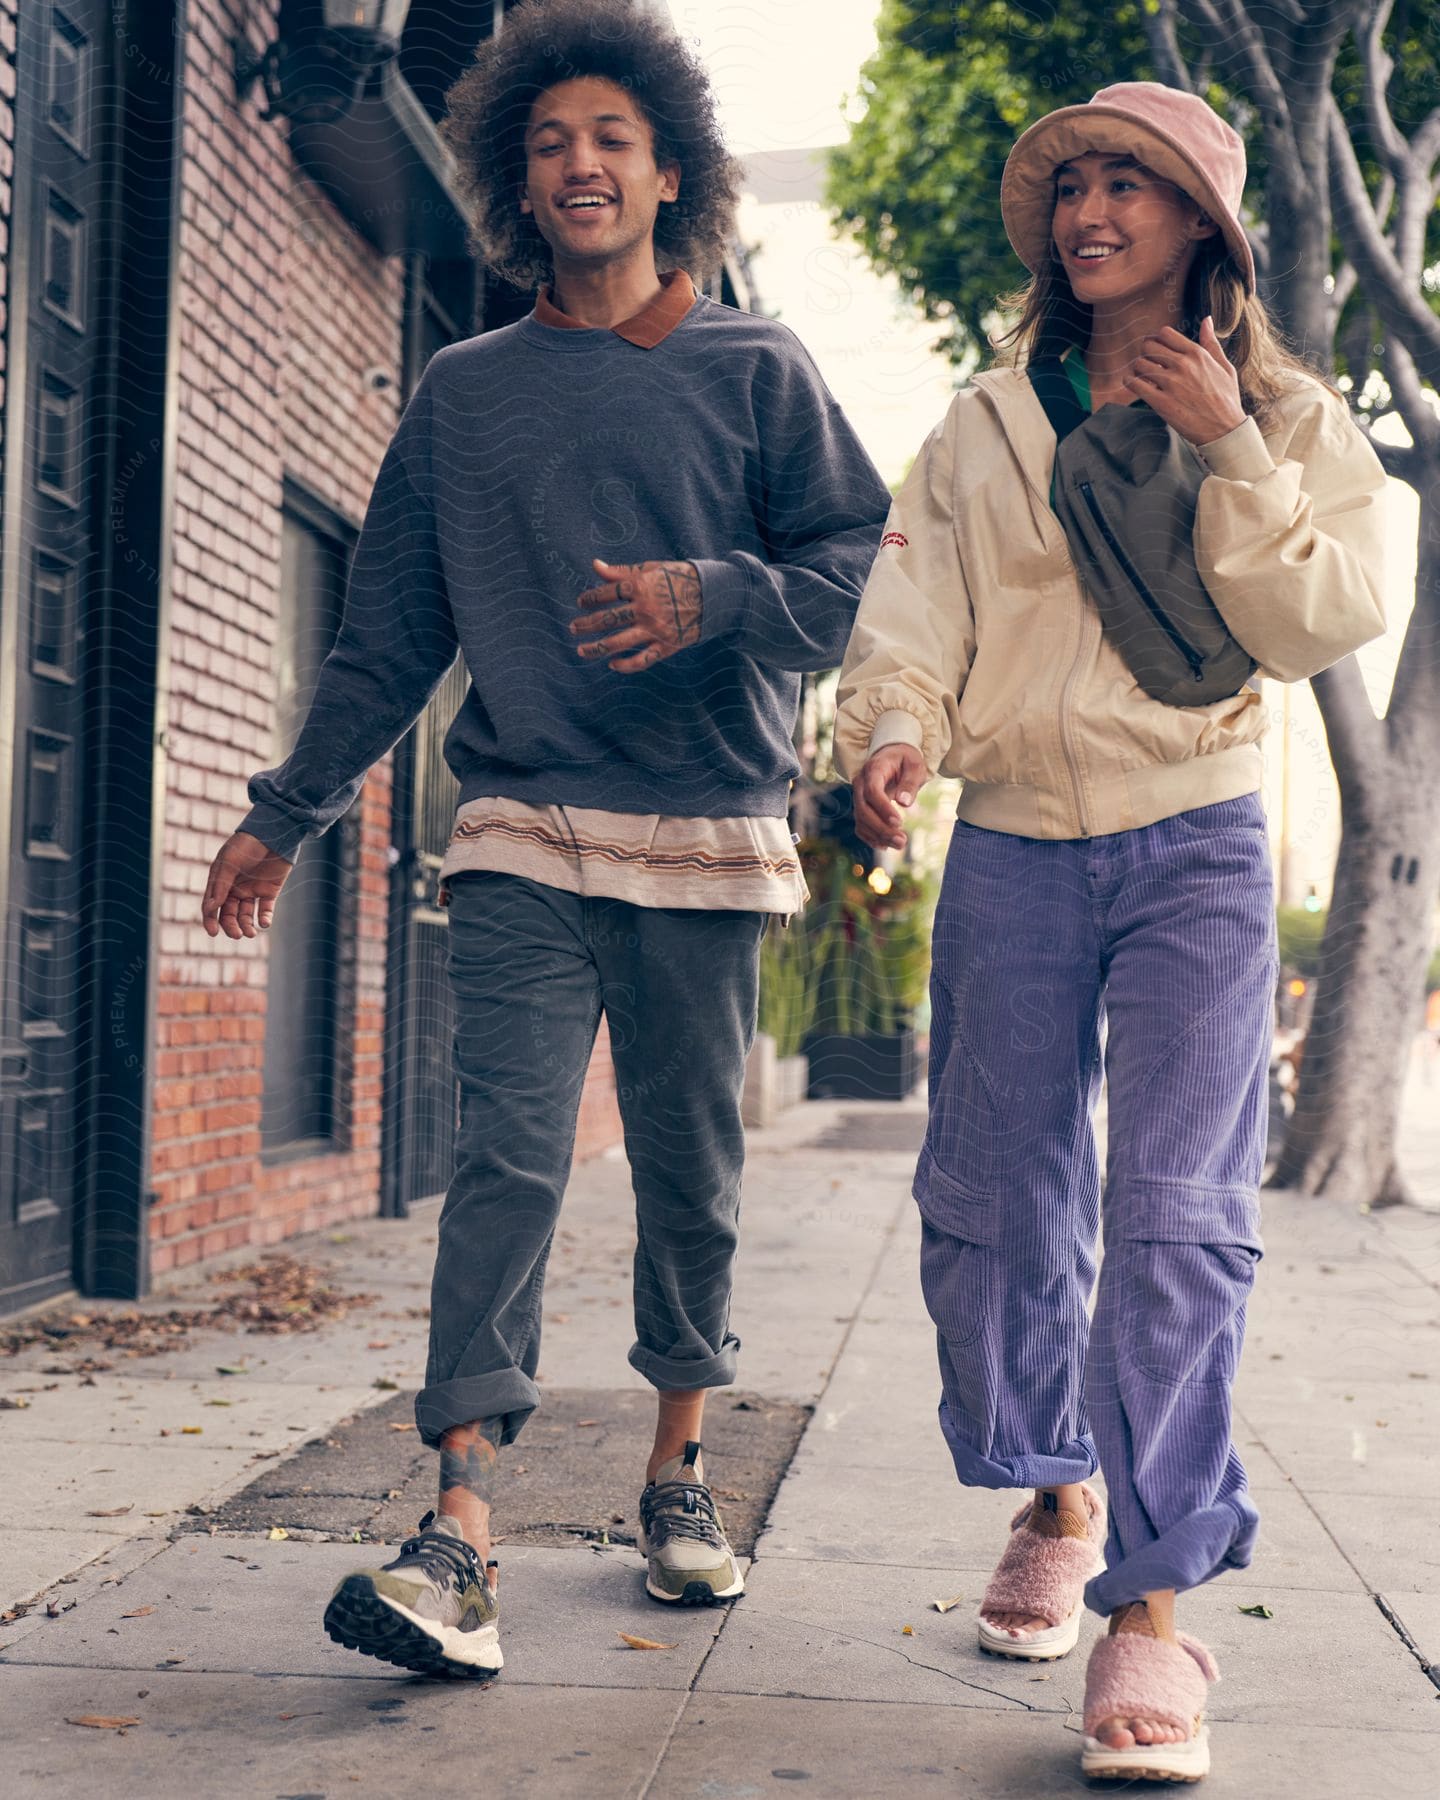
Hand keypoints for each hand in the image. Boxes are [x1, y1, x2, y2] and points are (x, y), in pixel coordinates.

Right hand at [202, 831, 294, 938]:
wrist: (274, 835)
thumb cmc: (246, 845)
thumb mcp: (230, 862)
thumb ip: (220, 885)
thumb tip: (210, 908)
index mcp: (220, 882)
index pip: (212, 906)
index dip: (210, 920)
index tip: (213, 932)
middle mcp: (234, 889)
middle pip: (229, 914)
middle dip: (231, 926)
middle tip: (237, 934)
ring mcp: (252, 891)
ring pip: (246, 915)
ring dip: (246, 926)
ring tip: (251, 934)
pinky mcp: (269, 891)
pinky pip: (265, 910)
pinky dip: (265, 918)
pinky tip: (265, 923)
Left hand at [571, 558, 701, 672]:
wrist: (713, 594)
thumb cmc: (680, 578)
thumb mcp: (651, 568)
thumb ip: (621, 571)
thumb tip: (595, 565)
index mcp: (640, 587)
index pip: (606, 594)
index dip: (590, 598)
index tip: (581, 603)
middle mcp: (644, 609)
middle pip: (607, 619)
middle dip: (586, 625)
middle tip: (572, 628)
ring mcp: (654, 629)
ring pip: (618, 642)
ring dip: (596, 648)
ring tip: (581, 651)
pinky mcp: (666, 646)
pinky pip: (642, 660)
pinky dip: (626, 665)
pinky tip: (612, 664)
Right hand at [852, 743, 928, 850]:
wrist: (893, 757)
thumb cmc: (906, 760)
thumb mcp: (915, 765)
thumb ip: (910, 783)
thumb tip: (904, 803)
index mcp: (873, 769)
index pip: (872, 791)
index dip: (883, 809)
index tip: (899, 822)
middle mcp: (860, 783)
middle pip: (864, 809)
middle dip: (881, 828)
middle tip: (902, 841)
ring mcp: (858, 796)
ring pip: (861, 820)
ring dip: (878, 836)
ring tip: (900, 844)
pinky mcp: (861, 807)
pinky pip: (860, 826)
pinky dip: (871, 838)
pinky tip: (885, 846)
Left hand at [1123, 317, 1245, 446]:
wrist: (1225, 429)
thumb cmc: (1226, 398)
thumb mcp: (1225, 367)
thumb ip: (1212, 343)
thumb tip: (1206, 320)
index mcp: (1197, 354)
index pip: (1165, 333)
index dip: (1157, 339)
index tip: (1157, 348)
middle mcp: (1183, 365)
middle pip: (1148, 346)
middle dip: (1145, 352)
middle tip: (1147, 361)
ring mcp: (1171, 384)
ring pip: (1140, 364)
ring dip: (1138, 369)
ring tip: (1143, 376)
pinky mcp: (1161, 402)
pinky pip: (1135, 384)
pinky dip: (1130, 382)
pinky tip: (1134, 384)